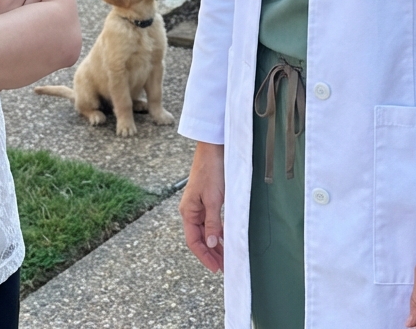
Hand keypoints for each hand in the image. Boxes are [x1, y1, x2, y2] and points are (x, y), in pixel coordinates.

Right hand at [180, 142, 224, 271]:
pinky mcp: (207, 200)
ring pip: (206, 231)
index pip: (193, 241)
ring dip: (215, 244)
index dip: (204, 256)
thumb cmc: (211, 170)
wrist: (213, 148)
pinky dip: (218, 232)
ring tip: (227, 257)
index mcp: (188, 211)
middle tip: (224, 267)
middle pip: (199, 238)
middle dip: (211, 253)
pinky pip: (211, 222)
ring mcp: (198, 205)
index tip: (215, 268)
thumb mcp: (213, 199)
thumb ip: (212, 222)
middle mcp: (191, 210)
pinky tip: (226, 238)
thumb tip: (212, 244)